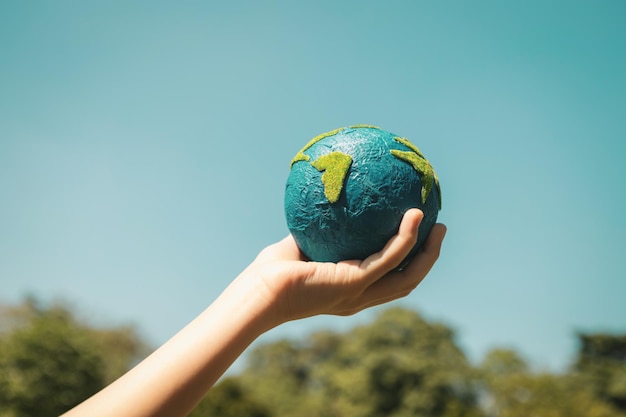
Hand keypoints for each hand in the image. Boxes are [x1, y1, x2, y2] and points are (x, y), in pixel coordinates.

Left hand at [245, 209, 446, 323]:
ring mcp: (359, 293)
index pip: (387, 281)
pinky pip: (389, 257)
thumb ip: (316, 230)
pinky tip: (414, 216)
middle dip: (427, 259)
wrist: (258, 293)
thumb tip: (323, 200)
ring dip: (428, 253)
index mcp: (349, 291)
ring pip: (409, 276)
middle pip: (407, 282)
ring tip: (439, 226)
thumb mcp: (298, 246)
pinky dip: (406, 238)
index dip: (407, 263)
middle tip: (438, 231)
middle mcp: (359, 298)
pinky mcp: (354, 283)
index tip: (417, 238)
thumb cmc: (269, 273)